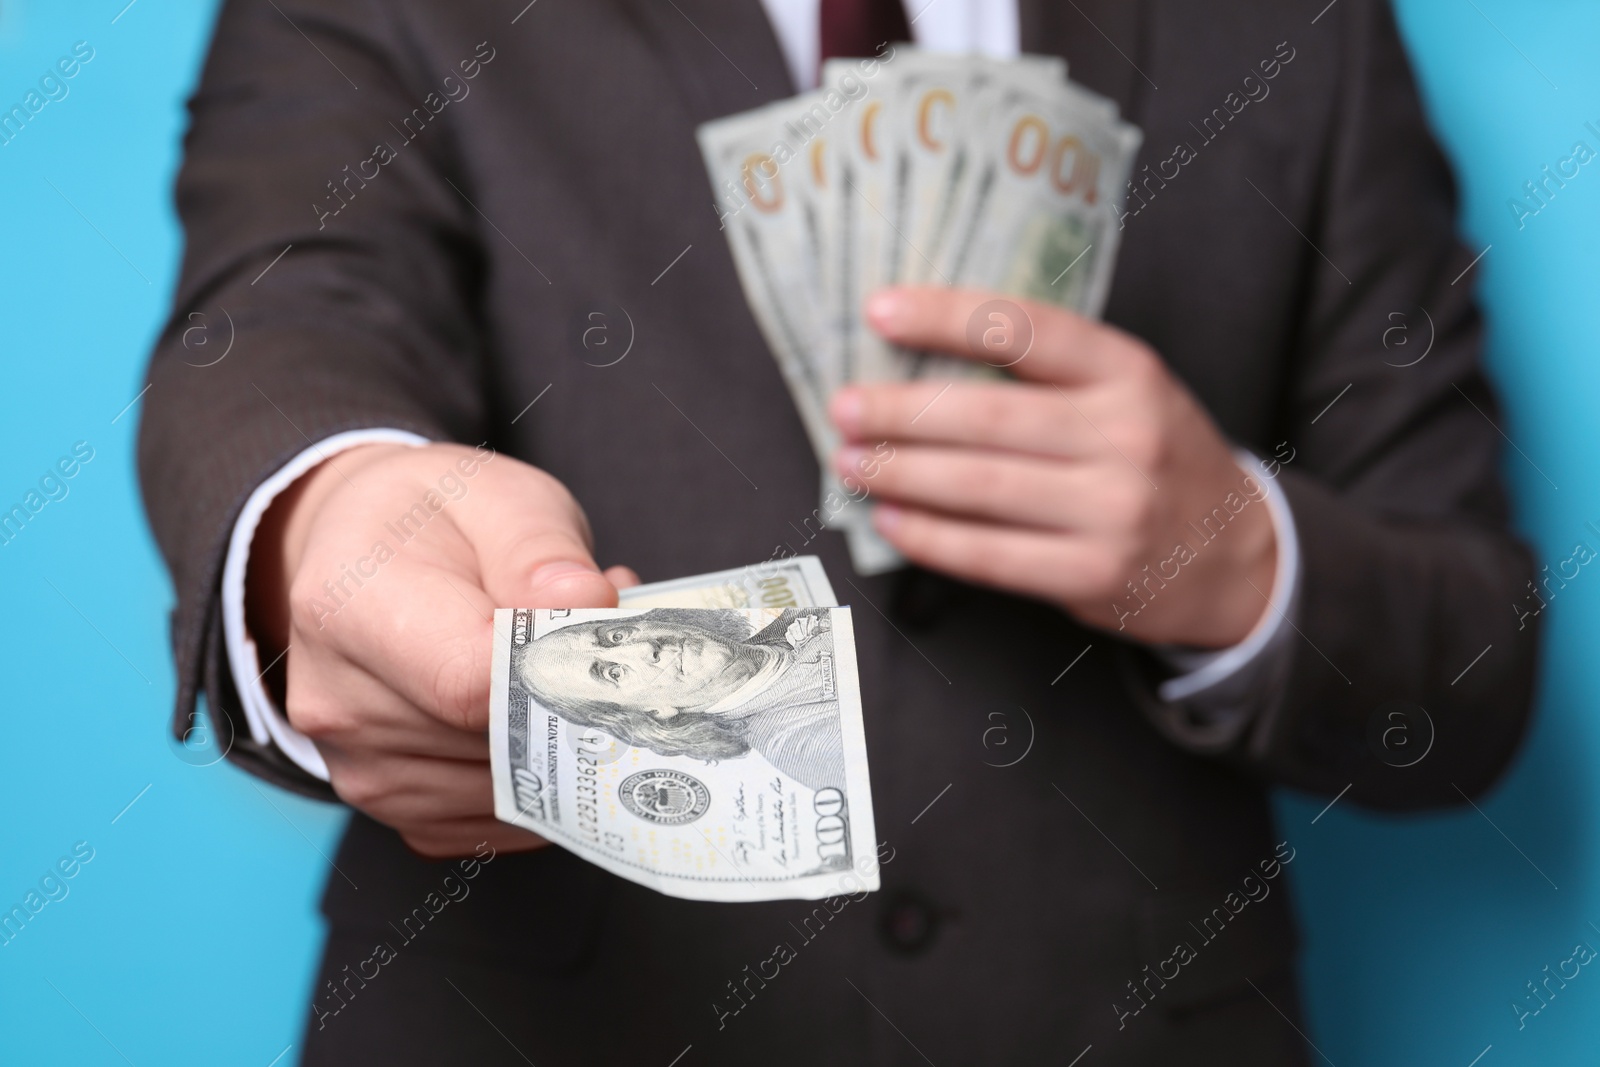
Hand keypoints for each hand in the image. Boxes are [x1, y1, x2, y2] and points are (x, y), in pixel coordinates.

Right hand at [246, 442, 639, 857]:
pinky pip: (504, 819)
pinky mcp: (401, 813)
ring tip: (563, 659)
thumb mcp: (495, 493)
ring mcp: (362, 770)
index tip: (606, 630)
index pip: (468, 683)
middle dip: (572, 696)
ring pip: (513, 789)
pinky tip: (538, 708)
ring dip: (564, 736)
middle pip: (498, 742)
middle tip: (601, 631)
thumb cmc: (433, 519)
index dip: (557, 669)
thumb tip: (586, 604)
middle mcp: (338, 705)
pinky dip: (543, 773)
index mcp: (347, 610)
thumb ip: (540, 547)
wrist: (363, 552)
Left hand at [830, 287, 1276, 648]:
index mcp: (1129, 370)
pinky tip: (892, 520)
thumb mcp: (1129, 389)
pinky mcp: (1093, 574)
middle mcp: (1125, 435)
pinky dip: (931, 538)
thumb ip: (1050, 372)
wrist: (1235, 553)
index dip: (946, 318)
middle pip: (988, 418)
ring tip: (851, 462)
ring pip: (980, 488)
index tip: (879, 311)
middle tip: (843, 407)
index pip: (1025, 329)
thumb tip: (925, 359)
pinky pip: (991, 555)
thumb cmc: (1155, 455)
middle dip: (901, 413)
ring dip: (902, 475)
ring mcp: (1113, 510)